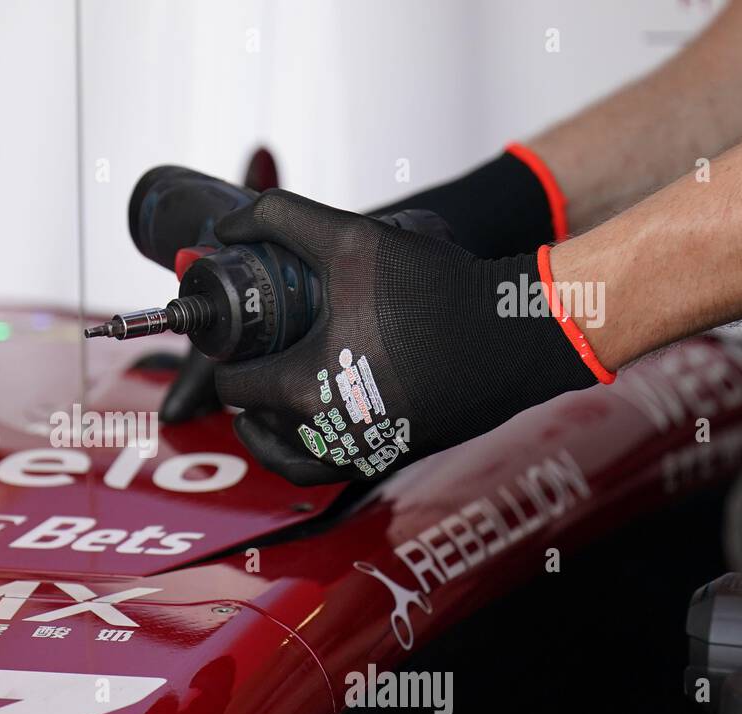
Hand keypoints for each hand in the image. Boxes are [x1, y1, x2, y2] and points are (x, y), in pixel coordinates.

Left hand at [212, 189, 608, 484]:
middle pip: (257, 423)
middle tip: (251, 358)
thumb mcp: (352, 237)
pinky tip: (317, 410)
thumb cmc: (434, 288)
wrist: (515, 331)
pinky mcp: (393, 458)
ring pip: (289, 458)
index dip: (226, 357)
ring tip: (270, 395)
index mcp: (305, 389)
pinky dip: (310, 447)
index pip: (233, 385)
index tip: (234, 338)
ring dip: (270, 430)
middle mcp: (329, 435)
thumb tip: (229, 225)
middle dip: (248, 389)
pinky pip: (331, 467)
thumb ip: (281, 219)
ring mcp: (363, 454)